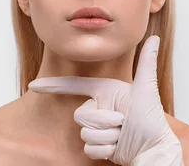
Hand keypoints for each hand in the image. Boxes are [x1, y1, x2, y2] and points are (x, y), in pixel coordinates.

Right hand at [28, 36, 183, 164]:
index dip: (54, 85)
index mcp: (106, 91)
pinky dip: (103, 150)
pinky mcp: (97, 146)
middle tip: (122, 121)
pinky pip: (88, 148)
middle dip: (103, 121)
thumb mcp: (147, 89)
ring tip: (122, 135)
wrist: (153, 150)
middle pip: (81, 114)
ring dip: (106, 137)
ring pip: (84, 133)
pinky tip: (117, 148)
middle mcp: (100, 108)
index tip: (35, 85)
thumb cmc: (152, 120)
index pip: (76, 85)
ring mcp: (98, 128)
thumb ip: (147, 62)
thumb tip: (154, 38)